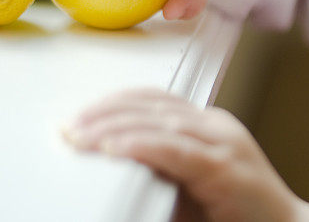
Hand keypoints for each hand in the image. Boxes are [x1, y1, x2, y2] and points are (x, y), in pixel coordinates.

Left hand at [61, 88, 301, 221]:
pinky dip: (142, 145)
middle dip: (105, 112)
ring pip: (161, 121)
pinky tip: (115, 148)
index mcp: (210, 126)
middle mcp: (218, 125)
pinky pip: (176, 149)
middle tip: (68, 127)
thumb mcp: (193, 186)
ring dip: (113, 127)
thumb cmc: (240, 215)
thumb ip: (161, 170)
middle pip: (153, 105)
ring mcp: (225, 143)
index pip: (157, 98)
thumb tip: (112, 166)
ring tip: (79, 137)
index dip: (115, 101)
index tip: (80, 116)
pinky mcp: (225, 168)